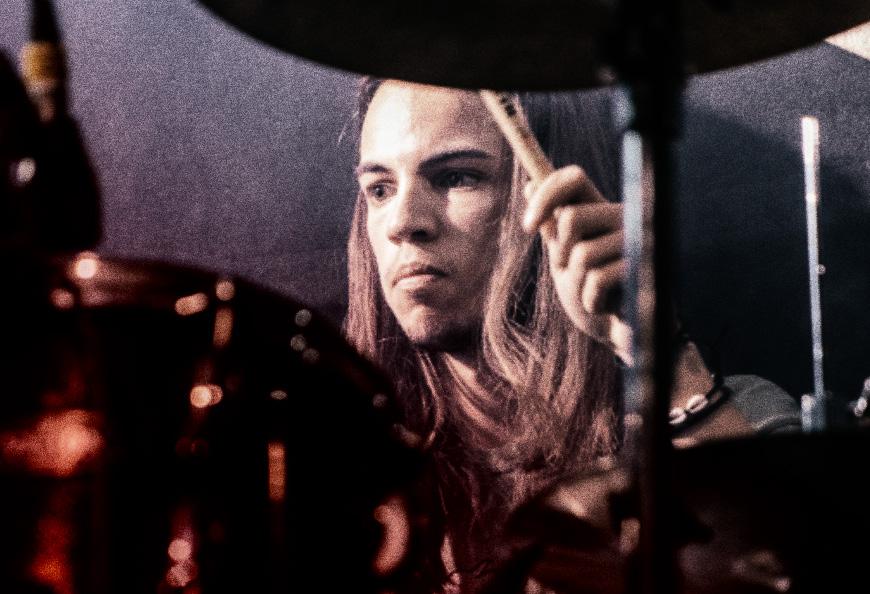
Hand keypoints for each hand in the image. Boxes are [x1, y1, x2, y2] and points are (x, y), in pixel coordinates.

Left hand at [523, 165, 631, 362]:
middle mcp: (626, 217)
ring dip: (577, 285)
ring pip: (582, 254)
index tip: (527, 227)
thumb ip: (551, 227)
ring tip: (594, 295)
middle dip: (561, 256)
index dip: (545, 194)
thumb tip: (528, 185)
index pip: (573, 178)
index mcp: (603, 210)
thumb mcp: (564, 261)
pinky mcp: (647, 268)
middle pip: (571, 218)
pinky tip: (606, 307)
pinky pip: (597, 280)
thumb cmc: (594, 297)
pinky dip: (591, 301)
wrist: (623, 336)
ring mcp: (640, 241)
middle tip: (575, 275)